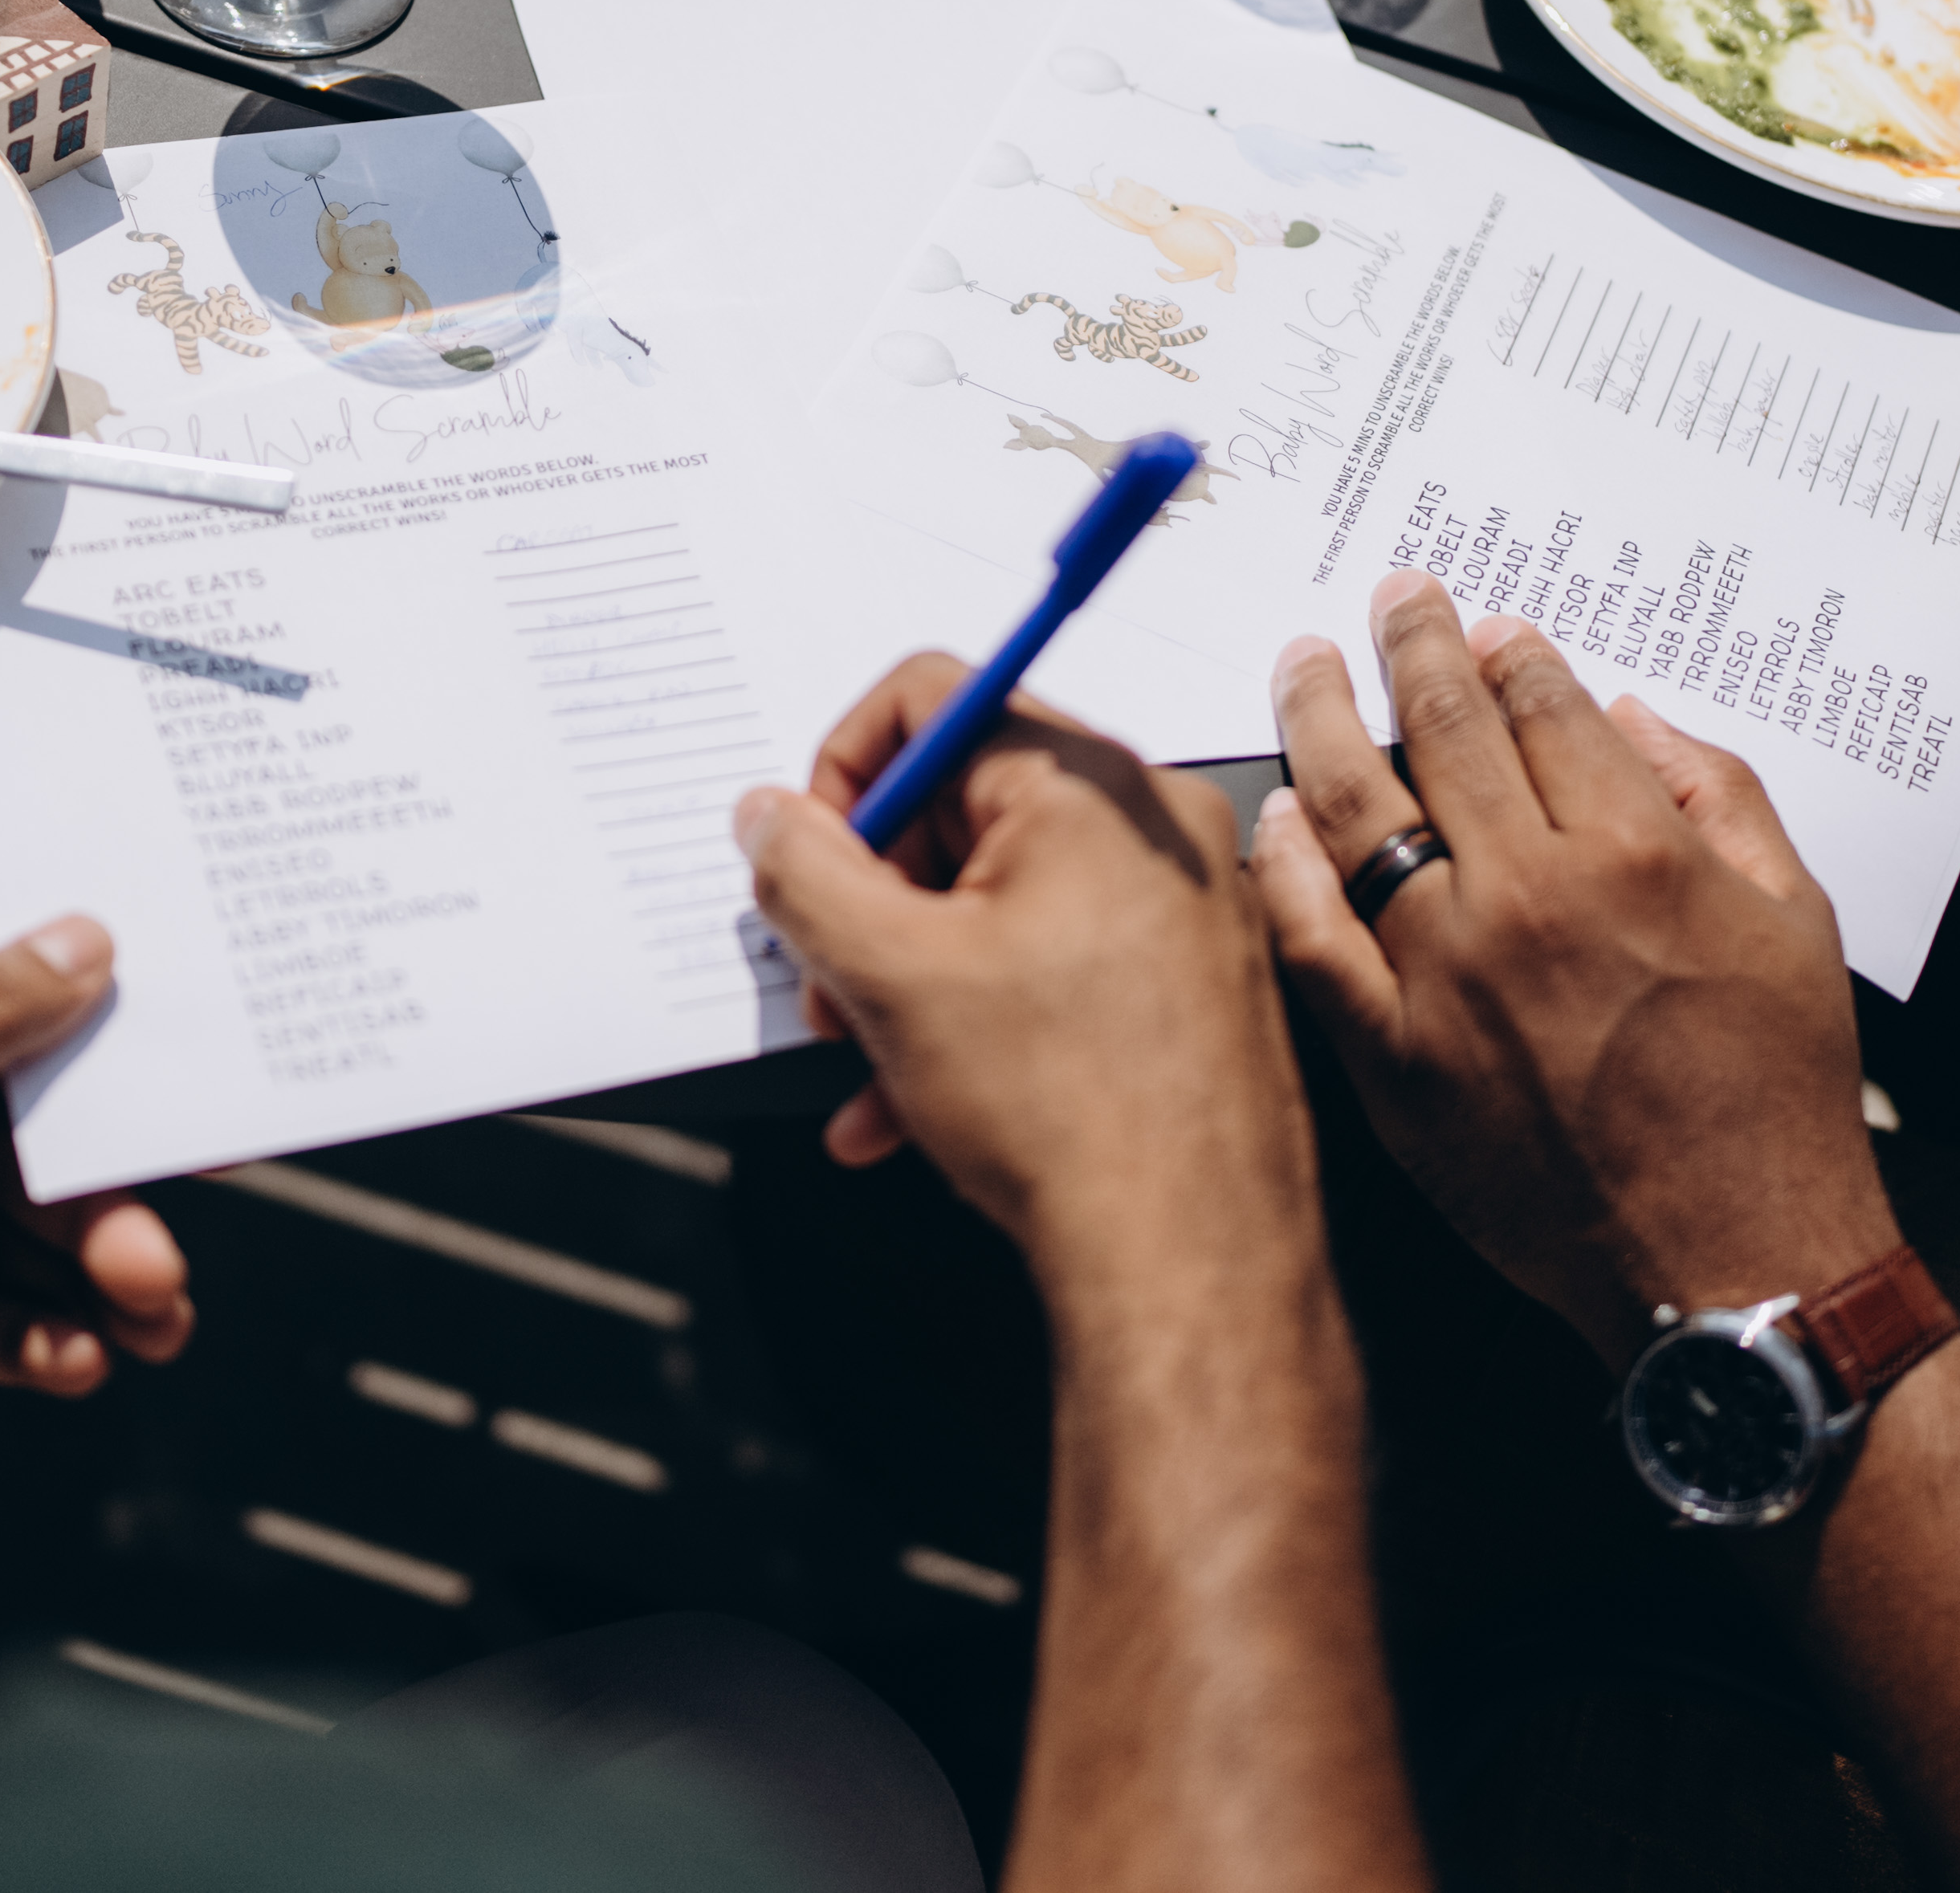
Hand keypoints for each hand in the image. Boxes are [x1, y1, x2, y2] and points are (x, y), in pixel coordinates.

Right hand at [734, 658, 1321, 1302]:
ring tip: (864, 1063)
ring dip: (910, 977)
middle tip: (829, 983)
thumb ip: (805, 873)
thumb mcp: (888, 974)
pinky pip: (1056, 965)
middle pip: (962, 805)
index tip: (808, 863)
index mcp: (1088, 786)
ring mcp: (1182, 908)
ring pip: (1000, 902)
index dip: (843, 775)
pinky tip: (912, 1108)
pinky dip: (977, 1020)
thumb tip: (768, 818)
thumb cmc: (1067, 1112)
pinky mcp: (1190, 985)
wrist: (1191, 1261)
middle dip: (873, 899)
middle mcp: (1152, 826)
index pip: (933, 698)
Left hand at [1246, 577, 1892, 1363]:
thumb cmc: (1777, 1096)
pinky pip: (1308, 936)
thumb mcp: (1795, 919)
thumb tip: (1628, 717)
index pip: (1542, 705)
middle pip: (1439, 728)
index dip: (1504, 650)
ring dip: (1318, 716)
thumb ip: (1717, 797)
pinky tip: (1276, 815)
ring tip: (1302, 665)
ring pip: (1353, 807)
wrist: (1735, 1263)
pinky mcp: (1392, 1057)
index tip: (1481, 626)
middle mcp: (1527, 895)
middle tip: (1388, 599)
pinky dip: (1283, 864)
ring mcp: (1446, 974)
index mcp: (1633, 852)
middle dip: (1407, 644)